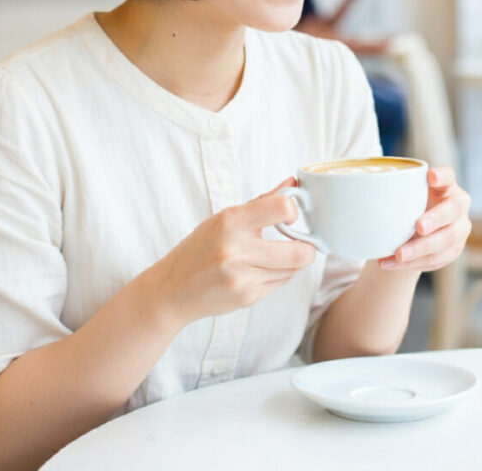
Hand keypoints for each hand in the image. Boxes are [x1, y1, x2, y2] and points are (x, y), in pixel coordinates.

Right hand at [151, 177, 316, 324]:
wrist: (173, 289)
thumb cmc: (200, 249)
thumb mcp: (224, 218)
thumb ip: (263, 201)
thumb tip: (293, 184)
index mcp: (230, 221)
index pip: (281, 208)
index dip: (294, 211)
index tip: (291, 216)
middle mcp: (236, 250)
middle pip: (299, 251)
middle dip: (308, 248)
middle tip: (302, 243)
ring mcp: (242, 277)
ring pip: (292, 270)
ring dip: (292, 263)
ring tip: (275, 256)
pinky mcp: (247, 298)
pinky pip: (280, 284)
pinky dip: (278, 276)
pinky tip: (261, 271)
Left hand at [378, 166, 470, 271]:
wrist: (413, 232)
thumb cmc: (405, 207)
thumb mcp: (400, 196)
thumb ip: (387, 190)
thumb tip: (346, 188)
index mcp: (444, 186)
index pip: (448, 176)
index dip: (442, 175)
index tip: (429, 176)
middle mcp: (457, 206)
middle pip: (452, 211)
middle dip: (435, 219)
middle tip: (418, 226)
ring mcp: (459, 230)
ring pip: (445, 240)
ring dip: (420, 249)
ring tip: (398, 255)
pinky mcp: (453, 251)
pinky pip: (436, 259)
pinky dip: (413, 263)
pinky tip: (393, 263)